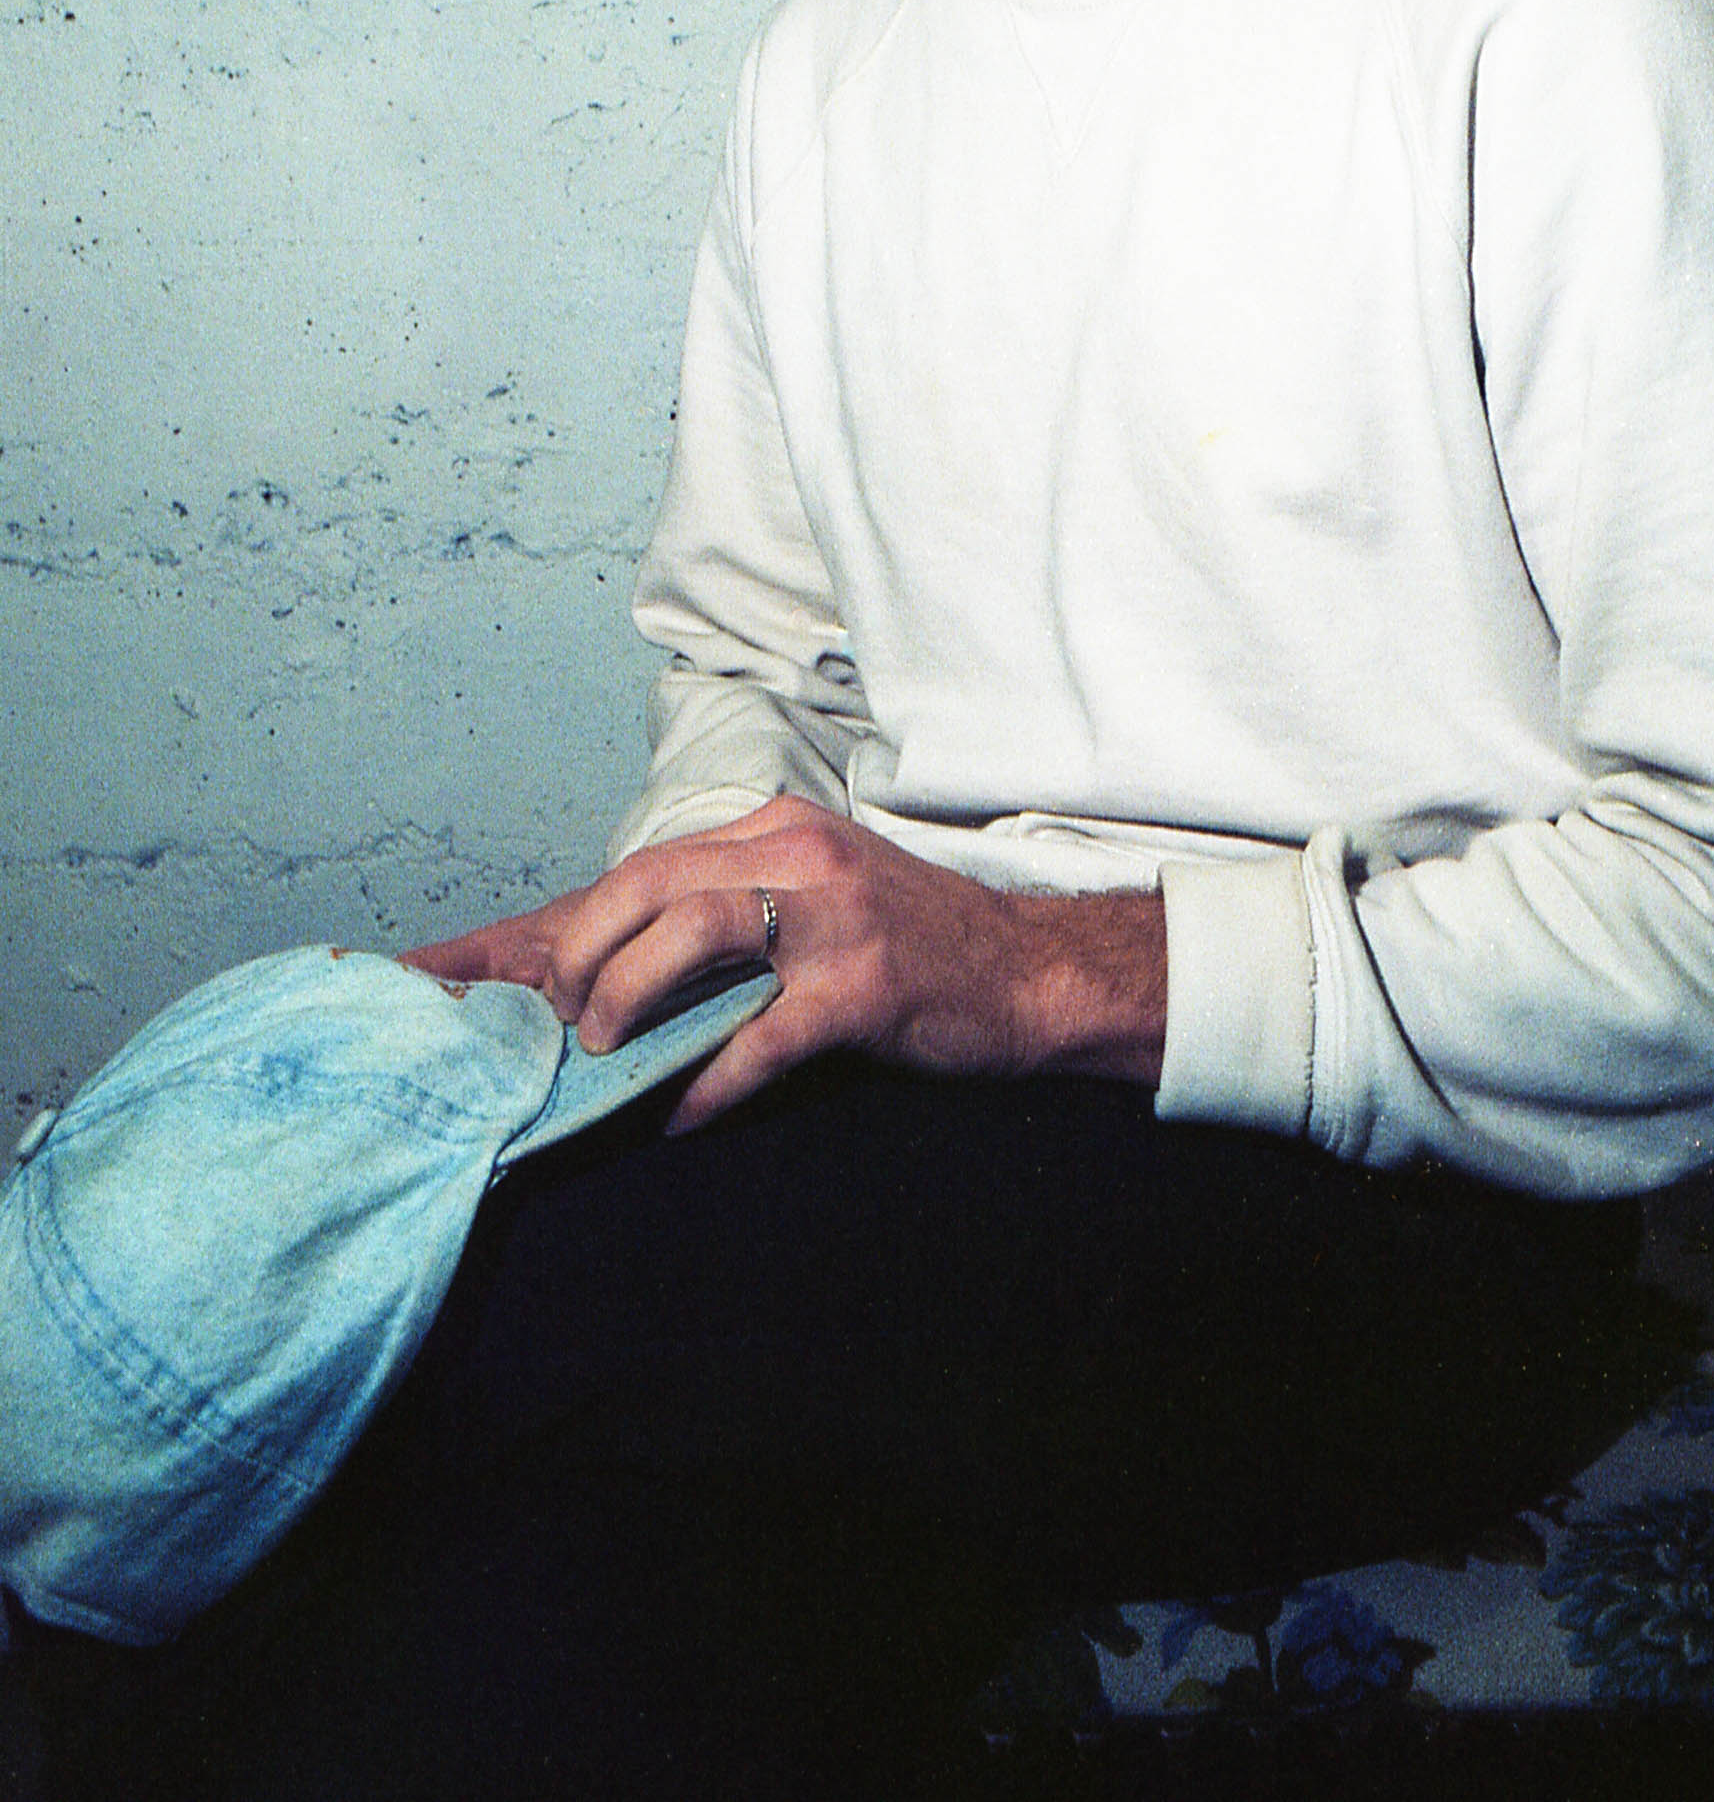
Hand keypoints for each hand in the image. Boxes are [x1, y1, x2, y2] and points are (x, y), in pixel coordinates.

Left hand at [403, 794, 1166, 1127]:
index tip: (452, 970)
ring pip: (696, 930)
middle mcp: (795, 854)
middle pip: (649, 881)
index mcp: (772, 829)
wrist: (1030, 973)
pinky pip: (765, 1034)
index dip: (545, 924)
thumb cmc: (909, 946)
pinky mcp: (865, 985)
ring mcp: (834, 916)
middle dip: (575, 951)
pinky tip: (684, 1115)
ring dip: (628, 994)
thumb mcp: (809, 901)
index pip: (635, 868)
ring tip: (595, 1053)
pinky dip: (714, 1078)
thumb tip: (601, 972)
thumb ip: (721, 915)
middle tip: (539, 1019)